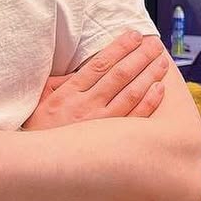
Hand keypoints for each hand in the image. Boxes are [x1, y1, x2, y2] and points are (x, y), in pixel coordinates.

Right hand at [21, 31, 168, 131]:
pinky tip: (159, 89)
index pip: (100, 64)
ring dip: (149, 75)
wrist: (39, 165)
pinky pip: (135, 118)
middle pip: (119, 75)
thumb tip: (80, 68)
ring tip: (161, 62)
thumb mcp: (42, 101)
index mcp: (69, 94)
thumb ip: (60, 83)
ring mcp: (100, 125)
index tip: (134, 36)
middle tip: (154, 45)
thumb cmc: (39, 131)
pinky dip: (149, 102)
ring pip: (131, 93)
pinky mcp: (110, 141)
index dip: (120, 47)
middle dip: (140, 56)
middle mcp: (86, 107)